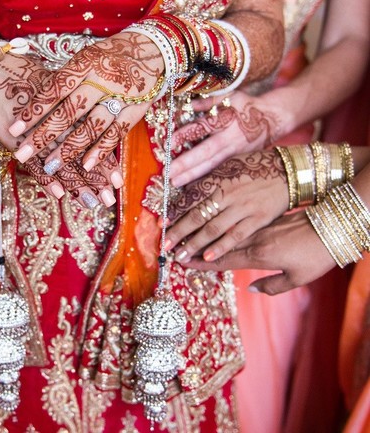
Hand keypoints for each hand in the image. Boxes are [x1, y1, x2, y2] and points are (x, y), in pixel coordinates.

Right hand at [0, 52, 121, 206]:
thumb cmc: (28, 83)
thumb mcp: (56, 95)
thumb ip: (73, 113)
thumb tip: (96, 130)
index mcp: (71, 110)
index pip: (93, 140)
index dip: (106, 163)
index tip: (118, 182)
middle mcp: (58, 122)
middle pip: (81, 154)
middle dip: (96, 179)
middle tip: (109, 200)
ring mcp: (37, 133)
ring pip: (62, 162)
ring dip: (77, 184)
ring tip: (90, 203)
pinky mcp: (17, 141)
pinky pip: (35, 163)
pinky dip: (48, 179)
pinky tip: (60, 194)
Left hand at [8, 30, 163, 177]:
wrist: (155, 48)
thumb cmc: (111, 55)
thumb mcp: (86, 58)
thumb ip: (66, 79)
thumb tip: (34, 99)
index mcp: (84, 64)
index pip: (54, 90)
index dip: (34, 110)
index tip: (14, 129)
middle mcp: (101, 79)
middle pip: (69, 112)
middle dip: (44, 135)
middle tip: (23, 154)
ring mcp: (120, 96)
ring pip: (91, 126)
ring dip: (70, 148)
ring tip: (51, 165)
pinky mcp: (137, 109)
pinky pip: (117, 133)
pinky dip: (101, 150)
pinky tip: (86, 166)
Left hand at [165, 150, 288, 262]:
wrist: (290, 171)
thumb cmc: (255, 166)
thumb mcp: (228, 165)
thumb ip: (208, 179)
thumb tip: (186, 189)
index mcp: (218, 179)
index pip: (190, 198)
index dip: (175, 212)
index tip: (162, 225)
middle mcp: (227, 193)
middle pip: (197, 215)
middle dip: (179, 232)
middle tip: (164, 245)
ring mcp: (243, 207)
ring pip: (213, 228)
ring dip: (194, 243)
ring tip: (180, 254)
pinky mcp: (258, 219)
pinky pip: (236, 235)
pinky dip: (221, 246)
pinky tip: (208, 256)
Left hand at [168, 91, 281, 187]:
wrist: (275, 118)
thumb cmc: (247, 105)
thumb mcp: (230, 96)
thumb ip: (209, 102)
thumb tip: (188, 105)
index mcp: (226, 121)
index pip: (203, 127)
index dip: (186, 134)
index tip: (169, 142)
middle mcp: (230, 139)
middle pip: (206, 153)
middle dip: (187, 164)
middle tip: (168, 173)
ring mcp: (236, 153)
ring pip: (213, 166)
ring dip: (193, 176)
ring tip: (175, 183)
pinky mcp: (239, 162)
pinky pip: (220, 172)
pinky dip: (206, 179)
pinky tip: (192, 187)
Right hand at [187, 211, 336, 294]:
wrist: (332, 226)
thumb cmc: (317, 256)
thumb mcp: (297, 278)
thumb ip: (271, 285)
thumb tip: (250, 288)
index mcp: (258, 256)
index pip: (222, 261)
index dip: (200, 263)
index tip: (182, 262)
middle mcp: (252, 239)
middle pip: (217, 244)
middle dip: (193, 246)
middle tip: (173, 247)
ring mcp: (256, 227)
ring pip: (224, 230)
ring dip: (202, 233)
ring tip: (183, 233)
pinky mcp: (263, 218)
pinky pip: (235, 222)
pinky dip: (220, 223)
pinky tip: (209, 221)